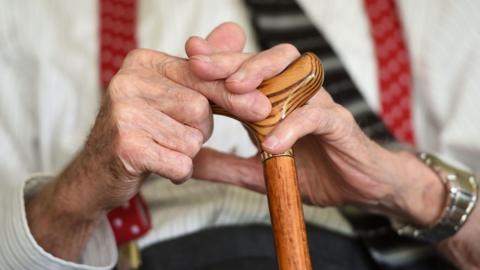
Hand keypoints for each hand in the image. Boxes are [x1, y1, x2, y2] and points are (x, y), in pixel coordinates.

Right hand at [24, 23, 273, 260]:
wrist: (97, 174)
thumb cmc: (142, 132)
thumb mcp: (173, 96)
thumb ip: (205, 68)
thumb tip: (235, 32)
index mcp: (143, 62)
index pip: (201, 74)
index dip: (232, 94)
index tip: (262, 107)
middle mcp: (129, 80)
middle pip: (200, 109)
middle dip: (199, 131)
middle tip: (175, 137)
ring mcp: (123, 111)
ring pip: (192, 138)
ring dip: (186, 153)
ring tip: (161, 150)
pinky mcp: (125, 144)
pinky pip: (180, 163)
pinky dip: (178, 172)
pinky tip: (158, 167)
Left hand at [186, 34, 444, 228]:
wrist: (360, 187)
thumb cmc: (313, 172)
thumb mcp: (259, 173)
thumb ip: (226, 166)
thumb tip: (189, 164)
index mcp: (274, 102)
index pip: (243, 74)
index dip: (218, 64)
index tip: (189, 56)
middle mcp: (295, 95)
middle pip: (263, 62)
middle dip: (231, 60)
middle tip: (200, 63)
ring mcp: (317, 105)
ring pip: (293, 72)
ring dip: (263, 76)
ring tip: (235, 90)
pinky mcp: (338, 123)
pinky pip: (314, 116)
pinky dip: (291, 126)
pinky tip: (271, 142)